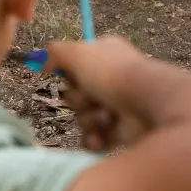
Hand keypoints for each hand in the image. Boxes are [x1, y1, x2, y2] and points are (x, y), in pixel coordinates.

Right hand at [43, 36, 149, 150]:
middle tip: (90, 99)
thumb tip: (42, 63)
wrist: (147, 106)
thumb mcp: (77, 53)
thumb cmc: (112, 74)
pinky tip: (101, 137)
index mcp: (107, 55)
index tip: (67, 76)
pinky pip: (95, 137)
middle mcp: (114, 79)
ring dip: (88, 120)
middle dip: (78, 100)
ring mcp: (120, 105)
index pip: (77, 64)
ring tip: (103, 119)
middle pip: (77, 93)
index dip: (69, 73)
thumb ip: (55, 53)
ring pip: (84, 117)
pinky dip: (95, 138)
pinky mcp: (123, 131)